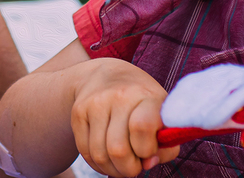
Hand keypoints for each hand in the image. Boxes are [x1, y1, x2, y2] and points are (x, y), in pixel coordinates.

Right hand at [69, 58, 180, 176]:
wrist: (108, 75)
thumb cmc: (143, 103)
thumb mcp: (163, 116)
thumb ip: (166, 146)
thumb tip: (147, 163)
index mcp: (146, 96)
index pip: (142, 127)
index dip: (146, 149)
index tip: (149, 152)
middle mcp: (118, 96)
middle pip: (118, 149)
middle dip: (128, 168)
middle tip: (134, 166)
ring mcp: (95, 103)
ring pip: (100, 155)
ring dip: (112, 169)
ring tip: (121, 164)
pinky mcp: (78, 112)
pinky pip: (85, 152)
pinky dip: (97, 164)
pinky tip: (107, 158)